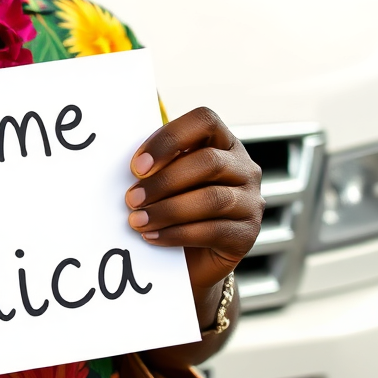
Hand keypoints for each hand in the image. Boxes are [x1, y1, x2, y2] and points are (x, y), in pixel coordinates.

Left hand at [125, 107, 263, 323]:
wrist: (193, 257)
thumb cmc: (174, 204)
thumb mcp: (166, 177)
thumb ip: (155, 162)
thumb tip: (126, 156)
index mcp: (223, 142)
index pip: (204, 121)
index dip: (169, 139)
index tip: (137, 165)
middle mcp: (244, 168)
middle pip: (208, 162)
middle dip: (164, 180)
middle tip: (131, 198)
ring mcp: (251, 201)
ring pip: (212, 199)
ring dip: (167, 210)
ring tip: (137, 220)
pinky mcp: (248, 234)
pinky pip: (212, 231)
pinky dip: (177, 234)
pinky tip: (152, 236)